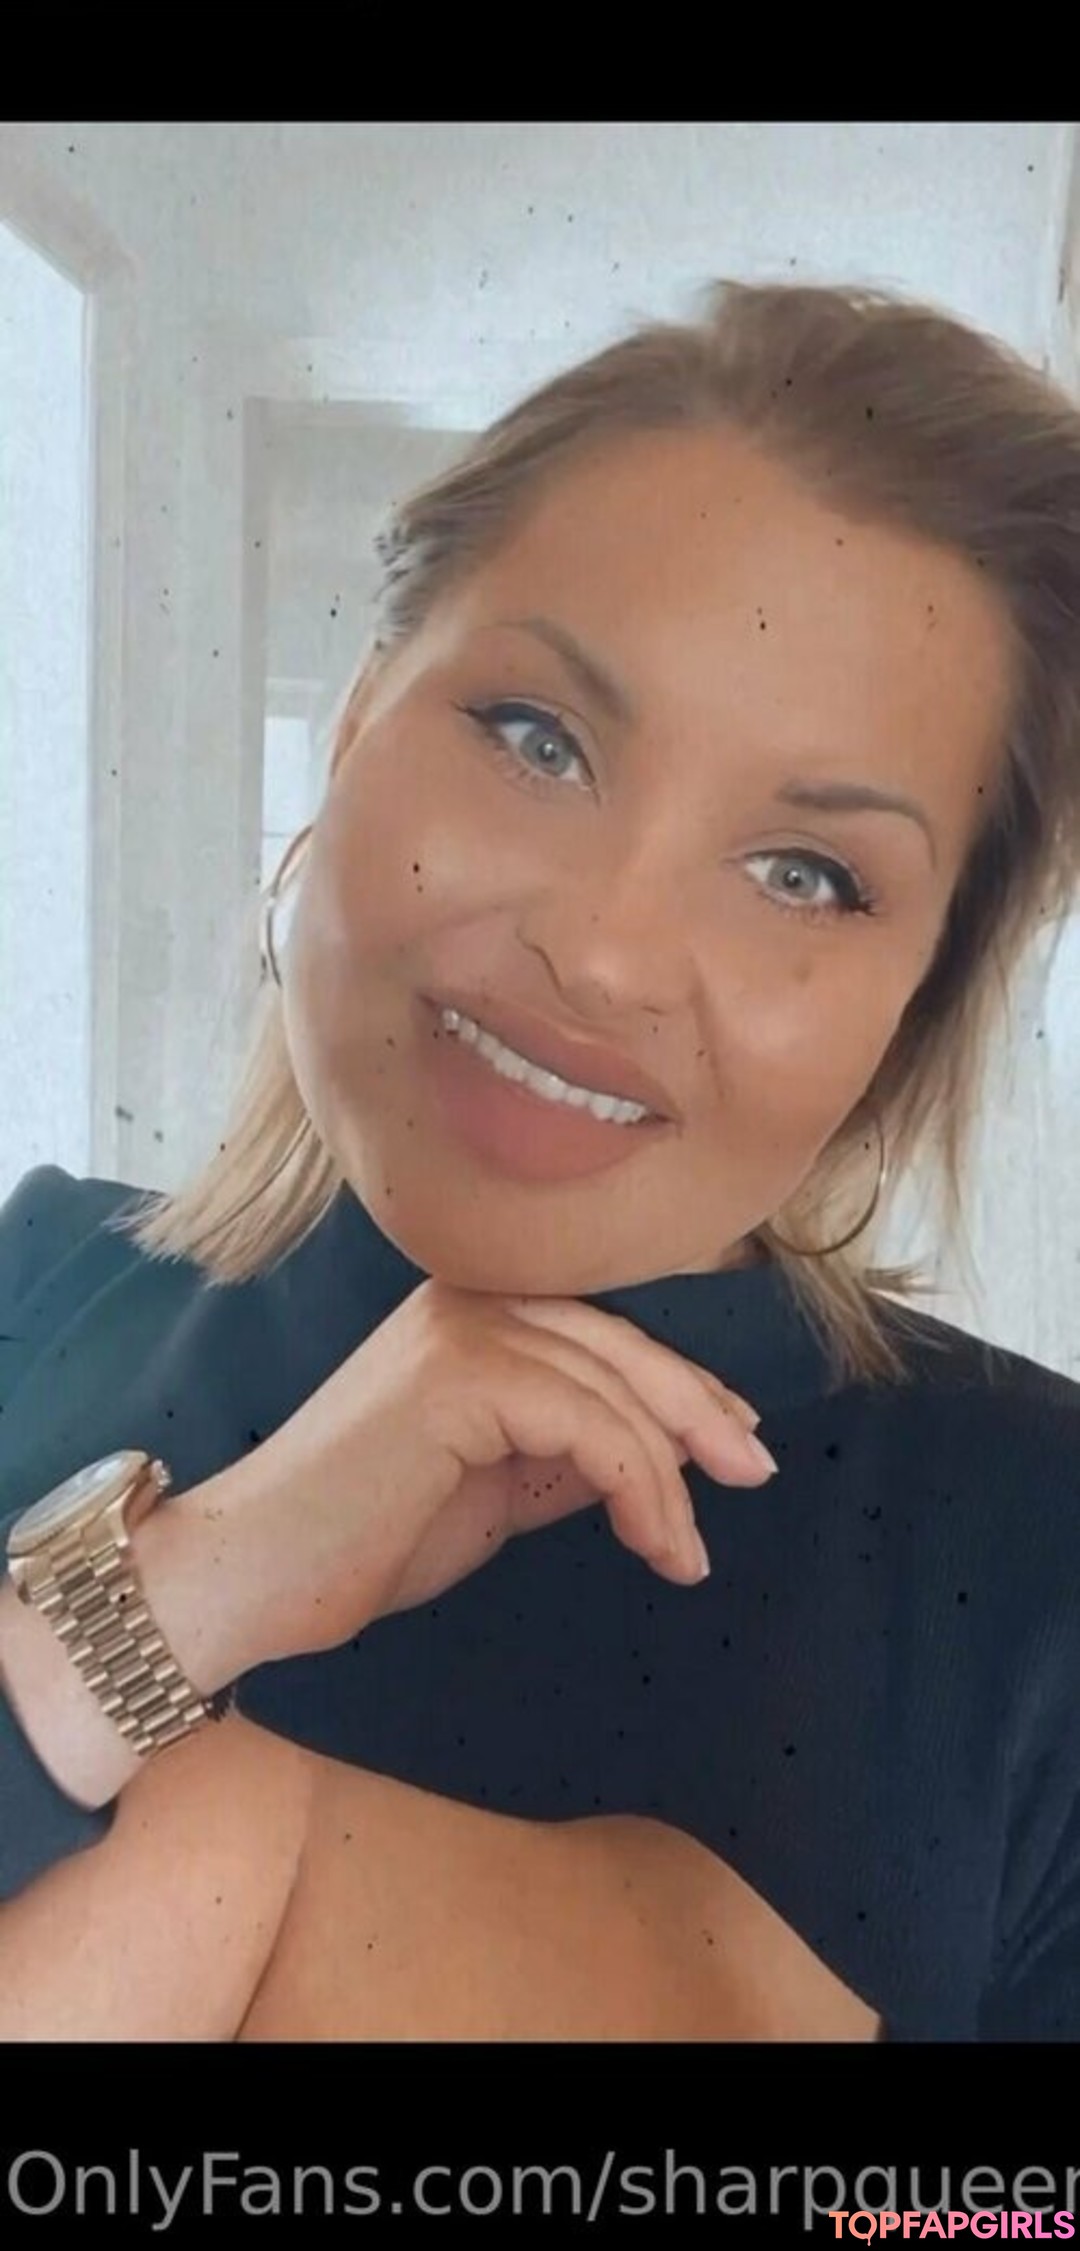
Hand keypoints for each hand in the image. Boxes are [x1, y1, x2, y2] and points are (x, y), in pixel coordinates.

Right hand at [207, 1279, 776, 1669]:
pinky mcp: (463, 1376)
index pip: (602, 1334)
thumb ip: (560, 1455)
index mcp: (469, 1312)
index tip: (734, 1438)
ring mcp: (463, 1329)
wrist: (258, 1572)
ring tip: (689, 1552)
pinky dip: (641, 1489)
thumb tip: (649, 1461)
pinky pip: (593, 1427)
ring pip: (616, 1391)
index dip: (679, 1383)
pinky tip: (658, 1546)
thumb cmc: (362, 1537)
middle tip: (754, 1475)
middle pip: (623, 1346)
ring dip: (673, 1477)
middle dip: (700, 1414)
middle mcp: (468, 1300)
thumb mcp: (491, 1487)